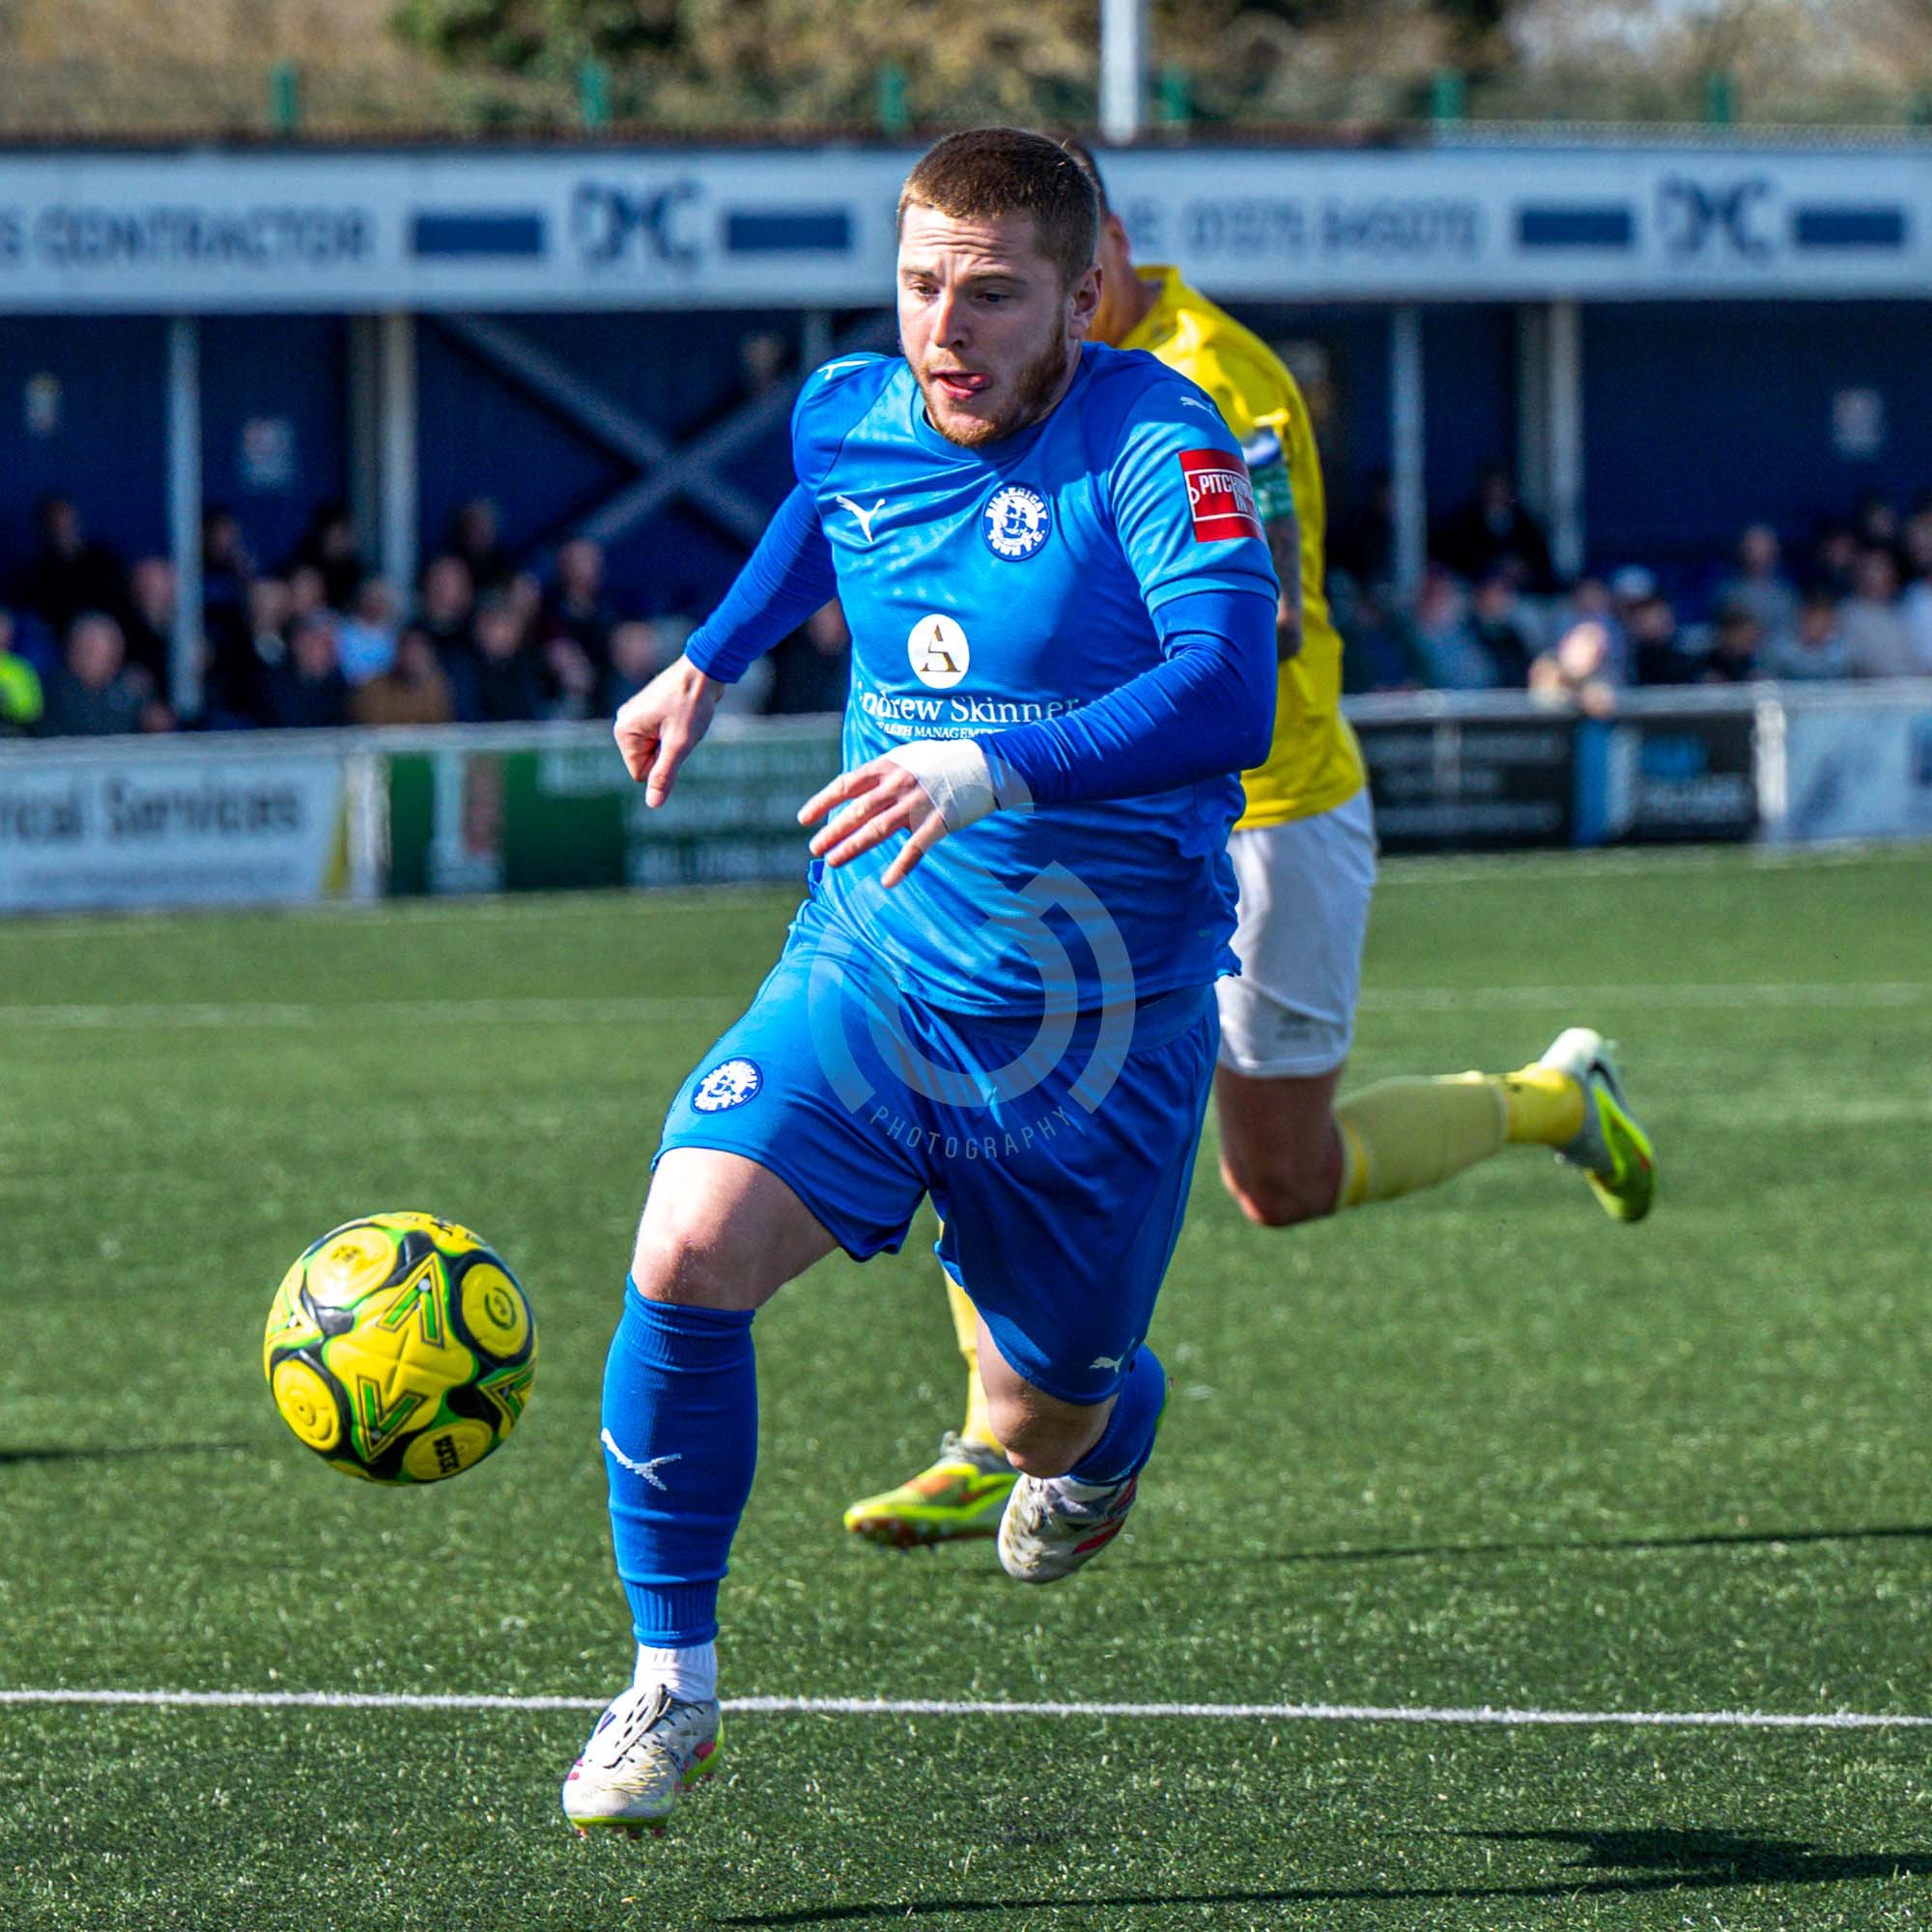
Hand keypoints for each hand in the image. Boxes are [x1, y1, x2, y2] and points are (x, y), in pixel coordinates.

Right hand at [613, 656, 720, 805]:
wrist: (704, 669)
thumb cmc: (691, 704)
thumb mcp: (679, 745)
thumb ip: (664, 775)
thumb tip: (653, 804)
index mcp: (624, 731)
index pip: (640, 773)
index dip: (663, 764)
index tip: (675, 739)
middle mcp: (623, 723)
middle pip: (646, 762)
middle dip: (668, 752)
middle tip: (681, 728)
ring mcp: (635, 716)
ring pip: (656, 750)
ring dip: (673, 742)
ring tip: (682, 720)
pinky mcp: (648, 712)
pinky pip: (661, 738)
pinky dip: (675, 732)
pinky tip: (682, 714)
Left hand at [797, 755, 948, 887]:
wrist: (984, 764)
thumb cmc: (941, 761)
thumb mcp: (906, 757)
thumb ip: (880, 773)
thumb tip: (851, 790)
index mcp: (887, 767)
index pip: (845, 785)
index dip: (822, 802)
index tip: (804, 819)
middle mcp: (898, 785)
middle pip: (857, 811)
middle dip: (833, 831)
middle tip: (815, 848)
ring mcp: (917, 805)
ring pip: (878, 830)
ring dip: (853, 848)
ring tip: (833, 862)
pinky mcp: (938, 822)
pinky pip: (915, 848)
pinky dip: (901, 866)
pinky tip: (887, 882)